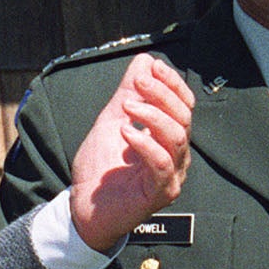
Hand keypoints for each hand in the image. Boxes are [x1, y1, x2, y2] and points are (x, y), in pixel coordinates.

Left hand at [70, 53, 194, 250]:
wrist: (84, 207)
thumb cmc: (100, 169)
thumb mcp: (111, 121)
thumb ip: (127, 93)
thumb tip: (144, 61)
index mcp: (167, 137)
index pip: (184, 104)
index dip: (172, 83)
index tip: (152, 68)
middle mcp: (175, 155)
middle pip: (184, 117)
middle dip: (162, 94)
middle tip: (139, 84)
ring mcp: (171, 174)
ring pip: (178, 137)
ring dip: (153, 115)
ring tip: (127, 107)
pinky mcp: (160, 192)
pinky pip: (162, 163)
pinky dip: (145, 143)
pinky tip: (127, 132)